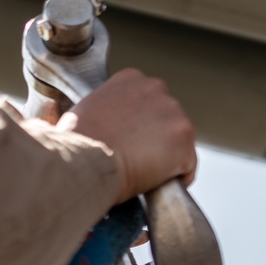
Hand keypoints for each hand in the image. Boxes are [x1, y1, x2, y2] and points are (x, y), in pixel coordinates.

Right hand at [58, 68, 195, 201]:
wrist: (85, 160)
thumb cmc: (77, 143)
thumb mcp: (84, 111)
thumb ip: (105, 112)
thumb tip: (103, 128)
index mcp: (131, 80)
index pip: (148, 104)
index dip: (141, 128)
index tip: (131, 142)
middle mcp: (156, 89)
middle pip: (167, 121)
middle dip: (156, 141)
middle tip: (137, 160)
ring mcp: (174, 113)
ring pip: (180, 144)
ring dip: (167, 160)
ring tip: (144, 174)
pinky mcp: (184, 139)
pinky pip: (188, 166)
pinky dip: (176, 179)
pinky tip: (156, 185)